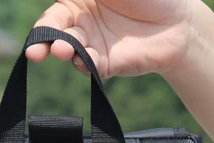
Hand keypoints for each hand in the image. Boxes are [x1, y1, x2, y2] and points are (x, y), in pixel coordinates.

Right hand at [27, 0, 206, 78]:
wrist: (178, 20)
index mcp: (79, 0)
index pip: (54, 13)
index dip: (43, 23)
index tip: (40, 30)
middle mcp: (81, 23)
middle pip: (54, 33)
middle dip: (42, 42)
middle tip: (36, 51)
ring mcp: (92, 45)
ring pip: (69, 50)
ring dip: (62, 51)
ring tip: (62, 50)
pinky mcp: (105, 65)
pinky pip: (88, 66)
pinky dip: (82, 64)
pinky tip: (80, 59)